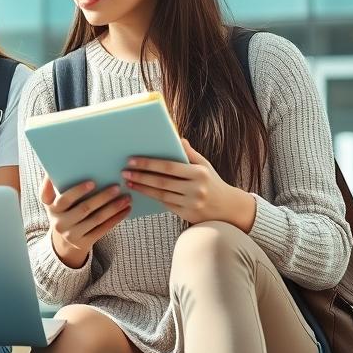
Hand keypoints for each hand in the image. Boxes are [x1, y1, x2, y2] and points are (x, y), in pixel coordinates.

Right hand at [41, 177, 130, 267]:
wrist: (63, 241)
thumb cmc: (63, 211)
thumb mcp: (54, 201)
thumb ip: (56, 186)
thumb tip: (65, 163)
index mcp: (51, 207)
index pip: (63, 198)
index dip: (76, 191)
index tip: (92, 182)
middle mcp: (59, 222)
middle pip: (84, 208)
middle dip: (102, 197)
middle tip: (117, 187)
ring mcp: (71, 234)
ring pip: (96, 219)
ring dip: (113, 207)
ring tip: (126, 198)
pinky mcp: (84, 242)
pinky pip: (103, 229)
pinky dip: (116, 219)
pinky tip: (125, 210)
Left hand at [123, 139, 255, 228]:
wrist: (228, 208)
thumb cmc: (212, 182)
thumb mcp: (204, 165)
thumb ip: (189, 153)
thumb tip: (177, 137)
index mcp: (199, 173)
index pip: (169, 167)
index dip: (148, 163)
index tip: (132, 160)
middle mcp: (196, 189)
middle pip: (162, 182)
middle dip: (141, 176)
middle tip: (124, 172)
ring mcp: (192, 203)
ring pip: (161, 194)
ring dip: (142, 188)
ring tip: (128, 181)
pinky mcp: (187, 214)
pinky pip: (165, 204)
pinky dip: (152, 197)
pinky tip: (140, 191)